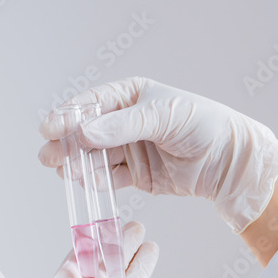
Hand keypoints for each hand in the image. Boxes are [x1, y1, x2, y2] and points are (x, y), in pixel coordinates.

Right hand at [38, 77, 277, 232]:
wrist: (230, 159)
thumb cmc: (203, 124)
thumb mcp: (162, 116)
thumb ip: (122, 125)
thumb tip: (83, 132)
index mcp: (132, 96)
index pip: (92, 104)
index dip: (69, 116)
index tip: (49, 128)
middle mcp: (127, 122)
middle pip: (87, 132)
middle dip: (66, 143)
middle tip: (47, 155)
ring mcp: (131, 149)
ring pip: (95, 156)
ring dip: (78, 163)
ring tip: (63, 170)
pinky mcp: (138, 175)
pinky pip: (111, 177)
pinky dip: (99, 180)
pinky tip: (90, 181)